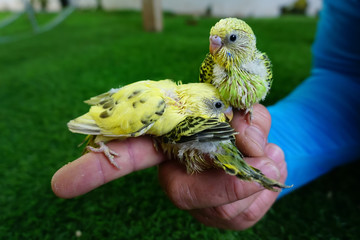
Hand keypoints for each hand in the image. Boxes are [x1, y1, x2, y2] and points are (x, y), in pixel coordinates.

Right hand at [51, 104, 286, 229]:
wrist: (262, 140)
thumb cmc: (239, 119)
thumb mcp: (239, 106)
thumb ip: (242, 117)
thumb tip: (250, 144)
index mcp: (167, 145)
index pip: (127, 157)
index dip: (94, 170)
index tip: (60, 186)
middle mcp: (175, 176)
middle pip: (183, 194)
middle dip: (227, 185)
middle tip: (267, 160)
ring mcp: (198, 202)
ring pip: (221, 210)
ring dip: (259, 184)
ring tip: (276, 157)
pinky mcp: (223, 217)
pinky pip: (244, 218)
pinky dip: (269, 194)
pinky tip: (275, 171)